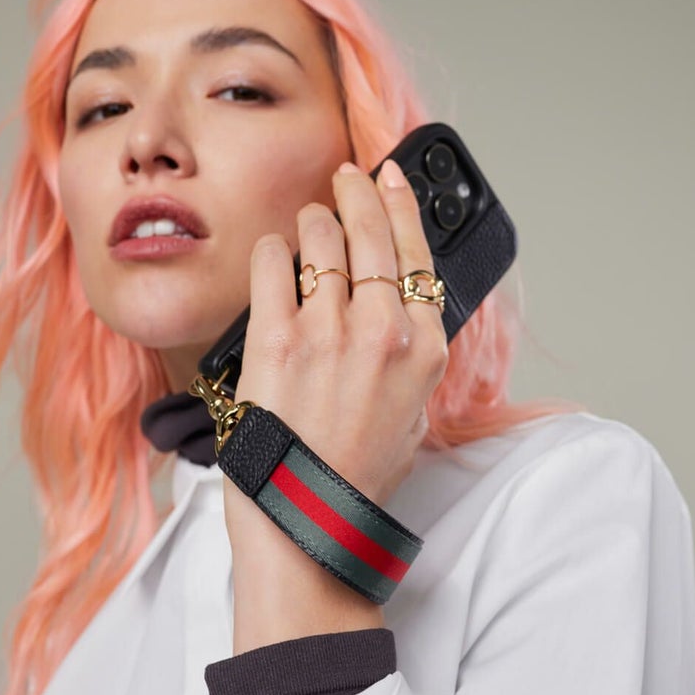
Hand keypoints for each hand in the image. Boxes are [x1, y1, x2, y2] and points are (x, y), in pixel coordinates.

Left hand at [224, 158, 447, 651]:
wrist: (309, 517)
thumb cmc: (359, 474)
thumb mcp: (413, 414)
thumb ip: (412, 355)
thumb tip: (398, 306)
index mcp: (423, 349)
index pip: (418, 254)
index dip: (403, 206)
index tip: (392, 178)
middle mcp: (382, 332)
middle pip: (372, 233)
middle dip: (357, 191)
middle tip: (346, 177)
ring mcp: (328, 333)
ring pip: (321, 238)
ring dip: (313, 222)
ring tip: (307, 225)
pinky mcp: (276, 340)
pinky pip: (271, 264)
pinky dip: (271, 250)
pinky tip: (273, 254)